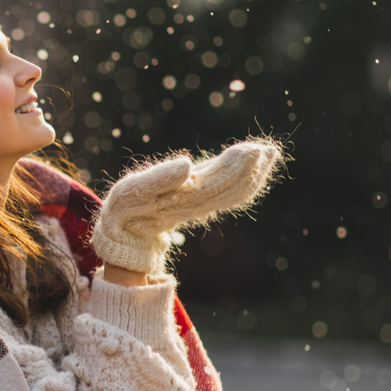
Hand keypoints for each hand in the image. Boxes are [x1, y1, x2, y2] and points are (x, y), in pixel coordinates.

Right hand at [90, 138, 282, 274]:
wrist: (121, 240)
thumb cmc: (121, 213)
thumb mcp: (130, 194)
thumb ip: (158, 179)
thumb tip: (189, 165)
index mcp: (179, 199)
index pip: (215, 182)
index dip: (235, 167)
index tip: (255, 151)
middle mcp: (192, 204)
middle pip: (227, 187)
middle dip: (249, 169)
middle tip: (268, 150)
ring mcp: (195, 206)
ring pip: (229, 193)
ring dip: (251, 175)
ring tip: (268, 155)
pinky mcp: (194, 206)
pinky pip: (224, 197)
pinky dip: (242, 184)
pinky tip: (254, 172)